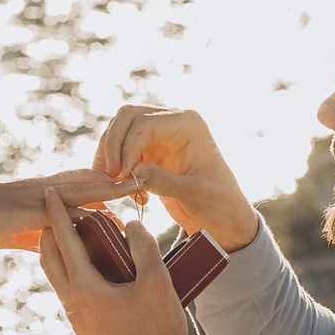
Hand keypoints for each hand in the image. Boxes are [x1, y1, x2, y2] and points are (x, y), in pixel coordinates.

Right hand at [0, 171, 135, 253]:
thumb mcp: (19, 229)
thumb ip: (42, 234)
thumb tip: (61, 246)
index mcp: (45, 190)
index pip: (85, 181)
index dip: (110, 183)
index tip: (136, 184)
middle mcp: (45, 188)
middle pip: (90, 179)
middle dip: (118, 181)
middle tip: (147, 180)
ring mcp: (37, 197)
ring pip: (81, 190)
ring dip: (109, 190)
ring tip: (136, 189)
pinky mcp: (28, 211)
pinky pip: (61, 212)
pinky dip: (83, 216)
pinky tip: (102, 221)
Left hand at [37, 188, 194, 334]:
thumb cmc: (159, 328)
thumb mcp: (157, 282)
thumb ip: (143, 246)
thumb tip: (129, 225)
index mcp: (85, 289)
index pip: (65, 241)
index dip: (57, 213)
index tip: (49, 192)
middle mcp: (73, 303)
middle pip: (50, 259)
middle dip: (50, 231)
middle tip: (55, 209)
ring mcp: (77, 318)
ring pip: (58, 276)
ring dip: (61, 252)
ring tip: (73, 233)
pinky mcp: (85, 328)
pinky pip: (70, 290)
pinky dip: (72, 270)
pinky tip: (89, 265)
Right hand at [88, 104, 257, 252]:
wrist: (225, 217)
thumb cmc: (219, 203)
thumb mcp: (194, 194)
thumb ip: (164, 181)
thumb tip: (133, 172)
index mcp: (189, 124)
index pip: (145, 123)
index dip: (128, 147)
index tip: (124, 176)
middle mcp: (173, 122)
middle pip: (128, 117)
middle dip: (113, 144)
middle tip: (109, 175)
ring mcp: (160, 134)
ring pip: (120, 130)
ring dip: (110, 154)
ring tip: (112, 183)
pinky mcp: (150, 150)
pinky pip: (122, 149)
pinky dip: (116, 165)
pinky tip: (124, 188)